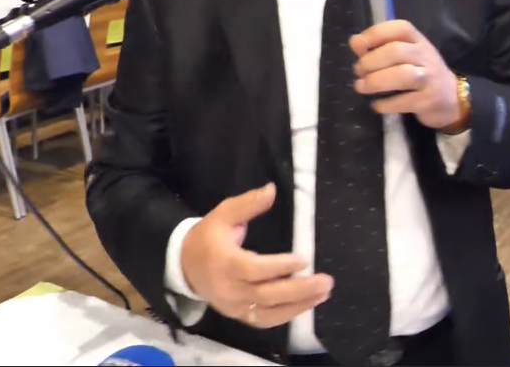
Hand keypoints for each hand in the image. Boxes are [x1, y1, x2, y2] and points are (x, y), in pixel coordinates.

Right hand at [180, 183, 332, 328]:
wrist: (183, 265)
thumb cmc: (208, 236)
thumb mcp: (223, 214)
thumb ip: (248, 204)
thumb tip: (272, 190)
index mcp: (224, 263)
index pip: (253, 270)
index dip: (280, 266)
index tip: (304, 259)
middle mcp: (229, 289)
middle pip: (266, 295)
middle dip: (298, 290)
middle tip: (325, 282)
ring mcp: (233, 306)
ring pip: (268, 313)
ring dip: (298, 306)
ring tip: (323, 294)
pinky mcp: (238, 315)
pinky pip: (264, 321)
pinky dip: (286, 315)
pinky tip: (306, 305)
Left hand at [350, 19, 460, 130]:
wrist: (452, 99)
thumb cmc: (422, 73)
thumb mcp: (406, 56)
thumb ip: (381, 47)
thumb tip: (355, 42)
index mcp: (419, 41)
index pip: (400, 28)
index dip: (376, 33)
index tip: (357, 44)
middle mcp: (426, 56)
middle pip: (397, 52)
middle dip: (372, 61)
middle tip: (358, 71)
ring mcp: (430, 79)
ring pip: (403, 75)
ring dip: (376, 81)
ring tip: (361, 87)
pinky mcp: (429, 101)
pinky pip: (405, 101)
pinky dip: (386, 104)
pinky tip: (377, 105)